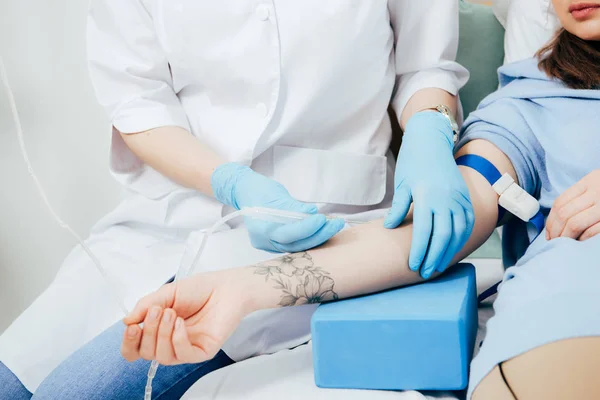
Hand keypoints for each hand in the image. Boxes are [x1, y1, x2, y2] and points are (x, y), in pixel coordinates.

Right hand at [121, 270, 251, 364]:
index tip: (132, 327)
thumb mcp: (167, 293)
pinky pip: (183, 355)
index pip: (136, 348)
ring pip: (162, 357)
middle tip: (157, 311)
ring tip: (172, 313)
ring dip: (163, 334)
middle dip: (148, 332)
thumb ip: (145, 306)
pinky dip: (178, 339)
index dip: (129, 342)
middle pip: (146, 353)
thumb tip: (127, 321)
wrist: (226, 286)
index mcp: (159, 330)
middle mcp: (170, 342)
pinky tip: (181, 323)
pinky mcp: (202, 351)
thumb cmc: (200, 289)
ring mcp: (186, 348)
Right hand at [211, 163, 344, 252]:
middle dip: (318, 235)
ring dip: (318, 237)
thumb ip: (294, 207)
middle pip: (296, 244)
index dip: (306, 228)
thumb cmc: (259, 189)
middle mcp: (265, 242)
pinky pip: (297, 243)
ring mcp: (270, 245)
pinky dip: (311, 237)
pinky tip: (324, 229)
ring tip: (334, 225)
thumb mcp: (277, 194)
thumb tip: (312, 212)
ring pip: (299, 246)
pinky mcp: (277, 243)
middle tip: (336, 223)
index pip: (287, 234)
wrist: (245, 191)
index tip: (321, 218)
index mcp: (261, 230)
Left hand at [384, 111, 473, 278]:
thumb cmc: (413, 162)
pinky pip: (467, 223)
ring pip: (458, 232)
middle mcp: (446, 198)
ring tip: (438, 266)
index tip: (413, 265)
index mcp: (427, 196)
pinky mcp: (466, 197)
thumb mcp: (402, 184)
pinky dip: (462, 238)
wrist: (432, 141)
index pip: (424, 231)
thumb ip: (398, 208)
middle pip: (443, 236)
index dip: (419, 251)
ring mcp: (459, 198)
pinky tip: (453, 249)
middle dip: (435, 257)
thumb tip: (390, 227)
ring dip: (449, 252)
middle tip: (425, 272)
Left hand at [546, 170, 599, 240]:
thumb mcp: (597, 186)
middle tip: (554, 240)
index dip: (550, 220)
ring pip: (574, 223)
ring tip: (564, 243)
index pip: (560, 202)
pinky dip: (583, 238)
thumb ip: (580, 196)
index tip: (548, 232)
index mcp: (589, 181)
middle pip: (564, 214)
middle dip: (555, 230)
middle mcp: (596, 191)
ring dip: (566, 236)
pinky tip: (580, 241)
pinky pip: (592, 231)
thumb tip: (558, 218)